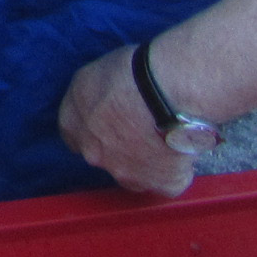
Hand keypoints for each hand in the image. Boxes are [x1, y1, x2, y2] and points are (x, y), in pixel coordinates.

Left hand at [60, 42, 197, 195]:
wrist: (166, 93)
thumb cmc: (129, 72)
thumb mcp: (94, 74)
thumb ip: (92, 97)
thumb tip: (103, 102)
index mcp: (72, 124)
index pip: (74, 133)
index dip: (92, 126)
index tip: (108, 119)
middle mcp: (94, 154)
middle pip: (103, 156)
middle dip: (118, 146)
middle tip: (140, 126)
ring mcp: (127, 174)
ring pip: (134, 174)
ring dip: (144, 162)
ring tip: (164, 138)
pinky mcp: (162, 184)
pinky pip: (168, 182)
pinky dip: (175, 169)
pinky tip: (183, 149)